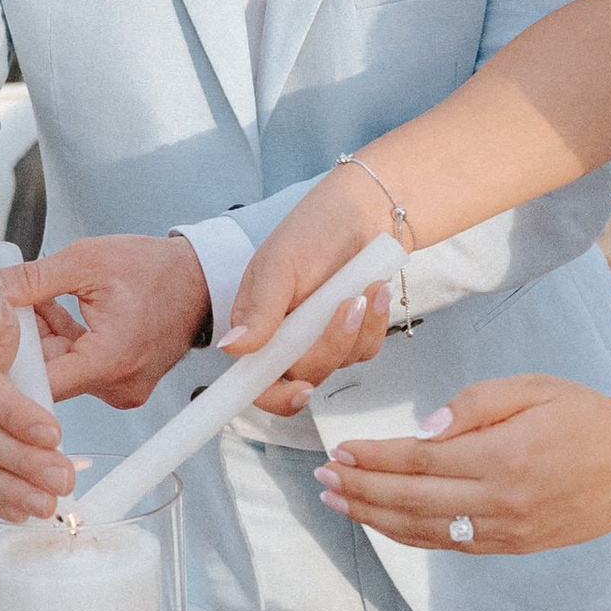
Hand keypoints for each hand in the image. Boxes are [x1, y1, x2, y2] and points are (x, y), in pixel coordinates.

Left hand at [21, 235, 212, 410]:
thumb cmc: (156, 270)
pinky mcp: (120, 383)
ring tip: (29, 300)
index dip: (4, 363)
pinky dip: (60, 341)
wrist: (200, 280)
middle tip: (0, 307)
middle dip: (20, 341)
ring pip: (58, 371)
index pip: (39, 383)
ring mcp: (120, 389)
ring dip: (39, 338)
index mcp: (111, 361)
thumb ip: (30, 279)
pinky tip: (49, 310)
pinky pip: (76, 368)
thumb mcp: (86, 261)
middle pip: (46, 376)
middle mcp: (117, 387)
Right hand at [224, 166, 400, 414]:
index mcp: (256, 327)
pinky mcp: (351, 336)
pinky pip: (365, 349)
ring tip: (367, 285)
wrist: (362, 213)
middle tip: (350, 303)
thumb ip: (259, 308)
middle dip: (331, 344)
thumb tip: (233, 348)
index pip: (255, 381)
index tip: (301, 391)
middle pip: (305, 375)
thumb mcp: (280, 264)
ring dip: (359, 328)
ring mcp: (318, 340)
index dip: (274, 396)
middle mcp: (285, 341)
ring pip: (340, 363)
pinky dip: (375, 323)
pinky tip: (376, 291)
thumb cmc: (313, 229)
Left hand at [316, 374, 610, 550]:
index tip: (338, 451)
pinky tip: (384, 523)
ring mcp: (507, 530)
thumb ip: (472, 405)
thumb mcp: (532, 388)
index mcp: (503, 454)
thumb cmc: (587, 416)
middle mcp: (500, 500)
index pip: (418, 459)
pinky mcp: (514, 546)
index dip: (372, 458)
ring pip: (424, 530)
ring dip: (374, 518)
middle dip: (359, 489)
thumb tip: (421, 431)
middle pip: (410, 499)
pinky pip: (450, 545)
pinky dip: (410, 535)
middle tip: (321, 479)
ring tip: (338, 503)